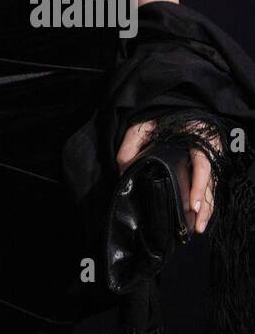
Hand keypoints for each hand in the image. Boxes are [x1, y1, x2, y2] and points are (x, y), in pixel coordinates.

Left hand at [116, 119, 220, 234]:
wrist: (173, 106)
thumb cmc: (159, 115)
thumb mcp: (142, 125)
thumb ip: (131, 144)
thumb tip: (123, 170)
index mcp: (196, 138)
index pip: (202, 165)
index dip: (199, 186)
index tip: (194, 205)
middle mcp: (206, 150)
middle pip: (209, 182)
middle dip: (205, 206)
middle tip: (197, 226)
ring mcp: (207, 158)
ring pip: (211, 187)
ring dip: (206, 208)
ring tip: (198, 228)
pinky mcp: (204, 165)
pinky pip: (207, 185)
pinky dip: (204, 201)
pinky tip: (198, 216)